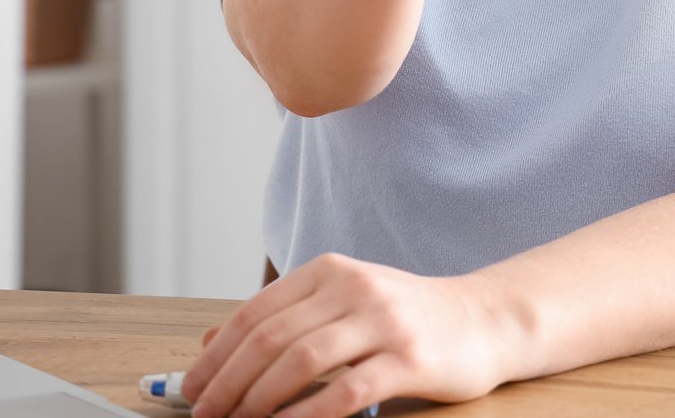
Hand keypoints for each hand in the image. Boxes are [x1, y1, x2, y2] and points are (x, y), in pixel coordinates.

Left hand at [180, 253, 515, 417]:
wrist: (483, 320)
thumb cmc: (407, 318)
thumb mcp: (343, 303)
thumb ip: (285, 317)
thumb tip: (212, 344)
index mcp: (330, 271)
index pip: (257, 312)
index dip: (218, 355)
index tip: (191, 387)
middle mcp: (354, 288)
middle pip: (272, 338)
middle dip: (229, 382)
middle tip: (204, 415)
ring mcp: (384, 321)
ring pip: (302, 361)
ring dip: (258, 400)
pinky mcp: (408, 358)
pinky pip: (346, 390)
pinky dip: (307, 414)